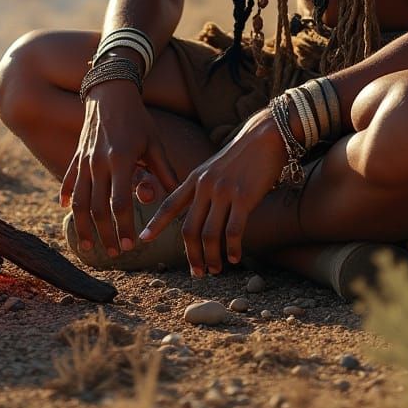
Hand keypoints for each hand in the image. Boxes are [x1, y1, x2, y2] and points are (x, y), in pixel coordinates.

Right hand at [61, 81, 176, 256]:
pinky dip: (67, 197)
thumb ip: (164, 171)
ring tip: (88, 245)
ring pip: (79, 202)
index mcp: (122, 160)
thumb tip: (178, 198)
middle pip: (98, 209)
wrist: (111, 93)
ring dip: (83, 226)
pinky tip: (66, 210)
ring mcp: (85, 160)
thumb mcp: (154, 143)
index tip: (131, 245)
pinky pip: (69, 181)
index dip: (124, 227)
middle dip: (105, 234)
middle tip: (115, 253)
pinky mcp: (77, 156)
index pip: (120, 204)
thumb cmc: (138, 119)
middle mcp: (99, 163)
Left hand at [138, 108, 286, 276]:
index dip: (155, 224)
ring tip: (216, 269)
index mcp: (194, 179)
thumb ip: (203, 187)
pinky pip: (233, 231)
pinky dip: (232, 249)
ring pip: (210, 234)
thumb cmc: (242, 154)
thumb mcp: (214, 167)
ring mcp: (223, 192)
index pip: (169, 205)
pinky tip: (235, 257)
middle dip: (191, 254)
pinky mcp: (243, 197)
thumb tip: (197, 214)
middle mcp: (204, 186)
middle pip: (189, 229)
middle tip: (197, 272)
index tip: (143, 240)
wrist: (265, 136)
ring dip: (212, 257)